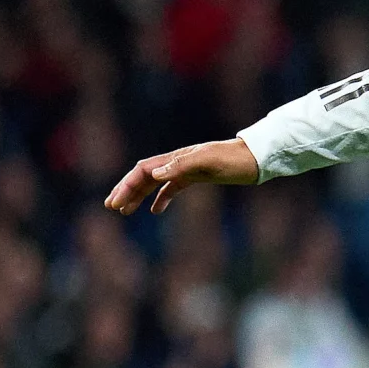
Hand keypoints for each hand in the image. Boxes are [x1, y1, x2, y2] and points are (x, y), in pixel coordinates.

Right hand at [104, 138, 259, 214]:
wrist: (256, 157)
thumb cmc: (233, 159)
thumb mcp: (208, 161)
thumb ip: (181, 166)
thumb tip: (153, 174)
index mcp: (176, 158)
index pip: (143, 171)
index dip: (127, 186)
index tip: (115, 204)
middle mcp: (177, 162)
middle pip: (144, 176)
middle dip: (126, 191)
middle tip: (112, 207)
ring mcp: (187, 169)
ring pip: (155, 183)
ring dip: (139, 195)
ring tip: (125, 210)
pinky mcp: (197, 176)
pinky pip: (173, 187)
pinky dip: (161, 198)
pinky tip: (155, 210)